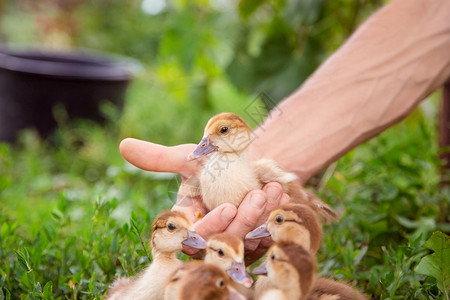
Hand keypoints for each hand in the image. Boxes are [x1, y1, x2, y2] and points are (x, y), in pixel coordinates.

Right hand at [119, 138, 289, 263]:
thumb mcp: (188, 157)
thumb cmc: (214, 160)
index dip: (209, 227)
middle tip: (256, 195)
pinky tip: (281, 197)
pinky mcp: (257, 239)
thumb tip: (123, 145)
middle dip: (242, 221)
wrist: (247, 160)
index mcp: (189, 221)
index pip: (193, 236)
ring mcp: (234, 239)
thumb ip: (158, 158)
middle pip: (222, 243)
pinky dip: (275, 217)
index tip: (226, 208)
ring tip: (271, 189)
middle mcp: (209, 234)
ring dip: (261, 217)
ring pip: (247, 242)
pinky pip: (267, 236)